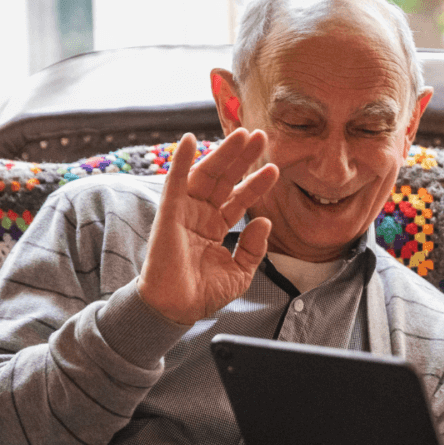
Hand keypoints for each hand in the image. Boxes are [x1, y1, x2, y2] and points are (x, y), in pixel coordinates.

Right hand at [138, 130, 279, 324]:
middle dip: (242, 158)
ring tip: (241, 135)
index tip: (274, 168)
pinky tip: (189, 140)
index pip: (240, 199)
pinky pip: (174, 182)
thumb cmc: (203, 293)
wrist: (177, 309)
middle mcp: (201, 216)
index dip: (256, 183)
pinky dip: (180, 160)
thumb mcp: (241, 272)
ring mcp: (184, 212)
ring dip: (222, 154)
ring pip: (205, 175)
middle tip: (260, 137)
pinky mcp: (168, 214)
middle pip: (225, 180)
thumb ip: (254, 247)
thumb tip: (265, 221)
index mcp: (216, 228)